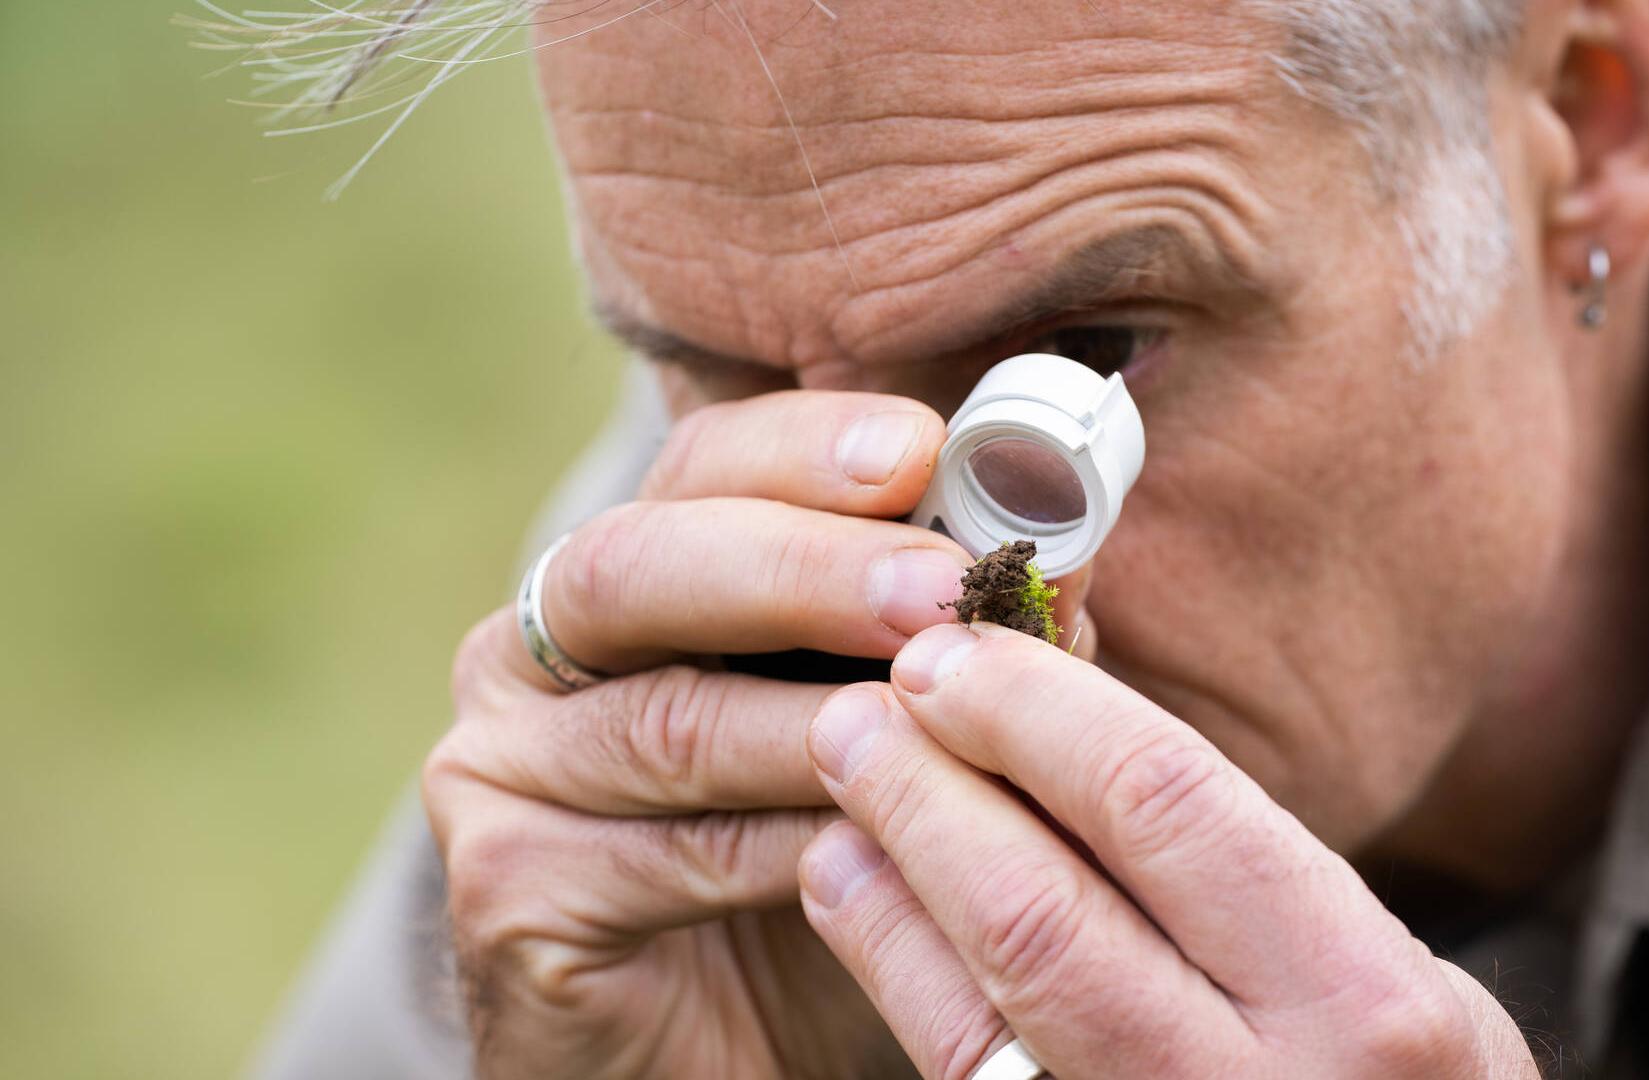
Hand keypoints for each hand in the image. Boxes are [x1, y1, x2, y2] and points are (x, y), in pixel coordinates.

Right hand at [422, 390, 1093, 1077]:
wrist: (709, 1053)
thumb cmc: (806, 871)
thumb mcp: (882, 740)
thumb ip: (944, 650)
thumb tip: (1063, 567)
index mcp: (625, 579)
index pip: (698, 470)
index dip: (805, 452)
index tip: (923, 452)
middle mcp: (532, 654)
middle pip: (642, 564)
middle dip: (804, 566)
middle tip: (936, 585)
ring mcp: (498, 768)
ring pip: (664, 718)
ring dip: (818, 719)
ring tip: (941, 718)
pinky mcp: (504, 888)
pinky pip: (669, 854)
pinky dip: (790, 846)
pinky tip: (884, 846)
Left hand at [797, 623, 1538, 1079]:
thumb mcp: (1384, 971)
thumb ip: (1246, 867)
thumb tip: (1062, 720)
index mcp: (1357, 996)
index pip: (1162, 803)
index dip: (1034, 710)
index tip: (957, 653)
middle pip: (1037, 909)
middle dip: (927, 788)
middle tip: (860, 708)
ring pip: (976, 1010)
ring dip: (887, 878)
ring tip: (841, 786)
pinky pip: (965, 1071)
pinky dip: (894, 969)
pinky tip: (854, 893)